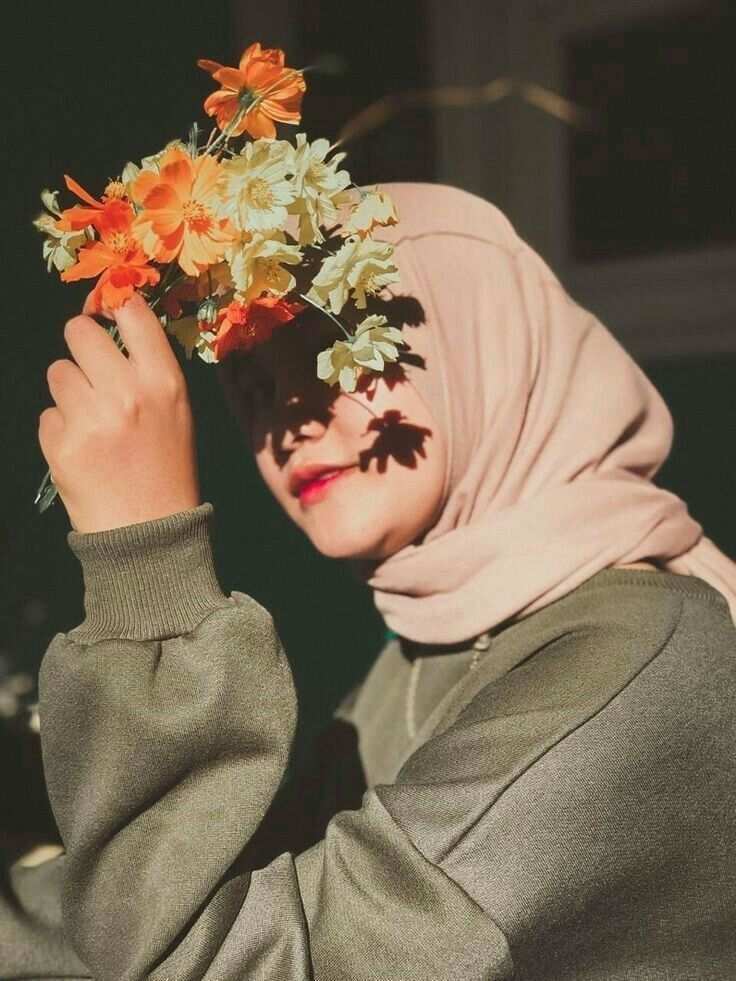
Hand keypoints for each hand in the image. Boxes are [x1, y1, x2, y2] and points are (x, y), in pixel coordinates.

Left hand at [39, 292, 200, 532]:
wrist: (151, 533)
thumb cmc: (168, 471)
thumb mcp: (178, 414)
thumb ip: (149, 371)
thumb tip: (115, 327)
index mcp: (164, 382)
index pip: (130, 312)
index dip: (113, 307)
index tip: (107, 315)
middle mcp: (127, 392)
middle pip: (79, 332)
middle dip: (81, 347)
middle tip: (92, 372)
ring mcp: (91, 418)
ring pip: (58, 373)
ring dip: (69, 393)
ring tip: (92, 423)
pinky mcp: (62, 444)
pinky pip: (47, 416)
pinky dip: (60, 431)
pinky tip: (83, 452)